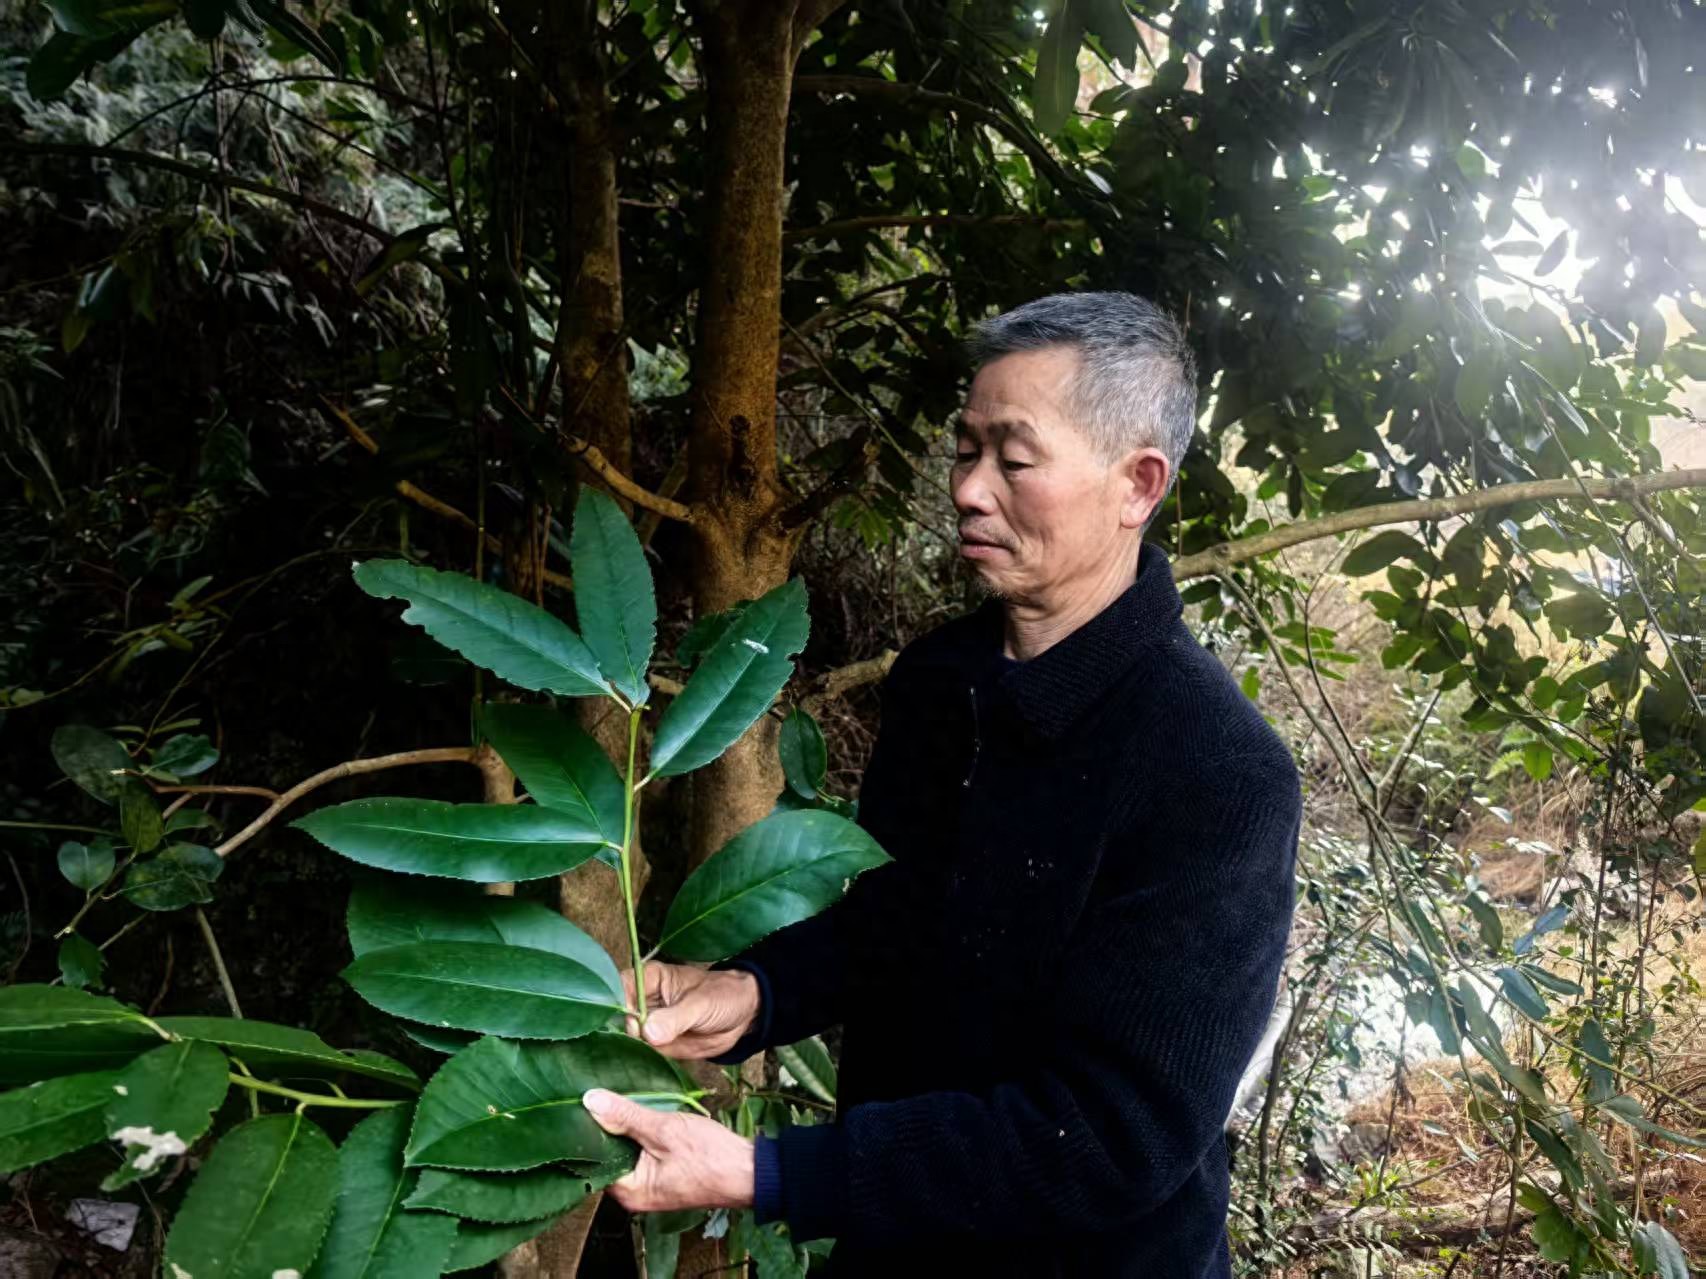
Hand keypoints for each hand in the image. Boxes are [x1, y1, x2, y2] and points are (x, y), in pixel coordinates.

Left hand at [583, 1089, 754, 1212]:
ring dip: (625, 1128)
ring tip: (616, 1098)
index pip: (593, 1158)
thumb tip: (590, 1100)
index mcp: (629, 1191)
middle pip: (608, 1155)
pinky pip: (642, 1153)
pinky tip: (640, 1112)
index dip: (588, 1129)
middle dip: (606, 1127)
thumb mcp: (664, 1129)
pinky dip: (640, 1134)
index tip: (581, 1102)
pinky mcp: (663, 1176)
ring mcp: (650, 1186)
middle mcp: (634, 1194)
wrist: (749, 1171)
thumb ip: (626, 1115)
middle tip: (598, 1094)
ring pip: (627, 1152)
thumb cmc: (710, 1155)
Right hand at [623, 963, 760, 1060]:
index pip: (619, 988)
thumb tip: (648, 1033)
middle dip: (620, 1034)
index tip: (632, 1026)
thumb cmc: (722, 996)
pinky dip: (640, 1063)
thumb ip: (675, 1018)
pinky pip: (640, 1055)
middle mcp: (641, 1001)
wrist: (742, 1015)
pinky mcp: (655, 1045)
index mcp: (648, 979)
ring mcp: (646, 1025)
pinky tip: (641, 1070)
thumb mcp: (701, 1004)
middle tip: (635, 1047)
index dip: (618, 1007)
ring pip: (625, 1039)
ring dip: (627, 1052)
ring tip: (636, 1061)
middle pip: (616, 1017)